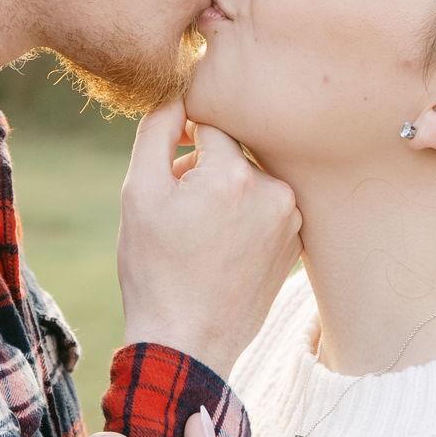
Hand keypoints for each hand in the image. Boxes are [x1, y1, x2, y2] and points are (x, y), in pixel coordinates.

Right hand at [117, 98, 301, 377]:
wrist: (186, 342)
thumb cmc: (154, 269)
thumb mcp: (138, 193)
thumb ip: (157, 129)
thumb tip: (178, 94)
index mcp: (234, 173)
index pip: (212, 121)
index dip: (184, 135)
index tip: (169, 161)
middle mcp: (275, 192)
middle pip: (236, 151)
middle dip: (205, 167)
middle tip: (179, 208)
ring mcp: (292, 221)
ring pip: (253, 180)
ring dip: (226, 192)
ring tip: (199, 233)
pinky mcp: (297, 245)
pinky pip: (268, 209)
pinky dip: (245, 218)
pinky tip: (221, 250)